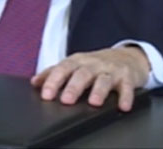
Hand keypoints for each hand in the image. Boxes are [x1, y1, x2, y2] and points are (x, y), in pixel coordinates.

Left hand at [31, 46, 150, 111]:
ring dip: (99, 91)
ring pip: (104, 79)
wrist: (127, 56)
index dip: (53, 81)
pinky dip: (125, 96)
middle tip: (66, 100)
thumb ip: (54, 72)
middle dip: (74, 87)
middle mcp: (93, 64)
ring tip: (94, 103)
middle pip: (82, 74)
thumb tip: (35, 82)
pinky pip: (127, 87)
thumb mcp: (74, 65)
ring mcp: (110, 70)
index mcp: (77, 61)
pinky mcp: (127, 77)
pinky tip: (122, 106)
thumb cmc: (95, 64)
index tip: (46, 95)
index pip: (62, 69)